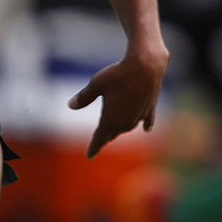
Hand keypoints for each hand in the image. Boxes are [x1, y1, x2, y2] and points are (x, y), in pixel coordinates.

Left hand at [67, 41, 170, 156]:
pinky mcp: (150, 107)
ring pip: (128, 127)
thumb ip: (84, 97)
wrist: (147, 66)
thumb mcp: (96, 83)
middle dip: (106, 137)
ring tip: (115, 131)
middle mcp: (126, 121)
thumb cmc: (119, 74)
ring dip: (121, 129)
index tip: (90, 156)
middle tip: (100, 141)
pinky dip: (145, 125)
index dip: (94, 147)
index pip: (100, 138)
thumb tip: (70, 105)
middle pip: (113, 133)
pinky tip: (146, 129)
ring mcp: (140, 115)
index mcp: (110, 119)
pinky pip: (147, 120)